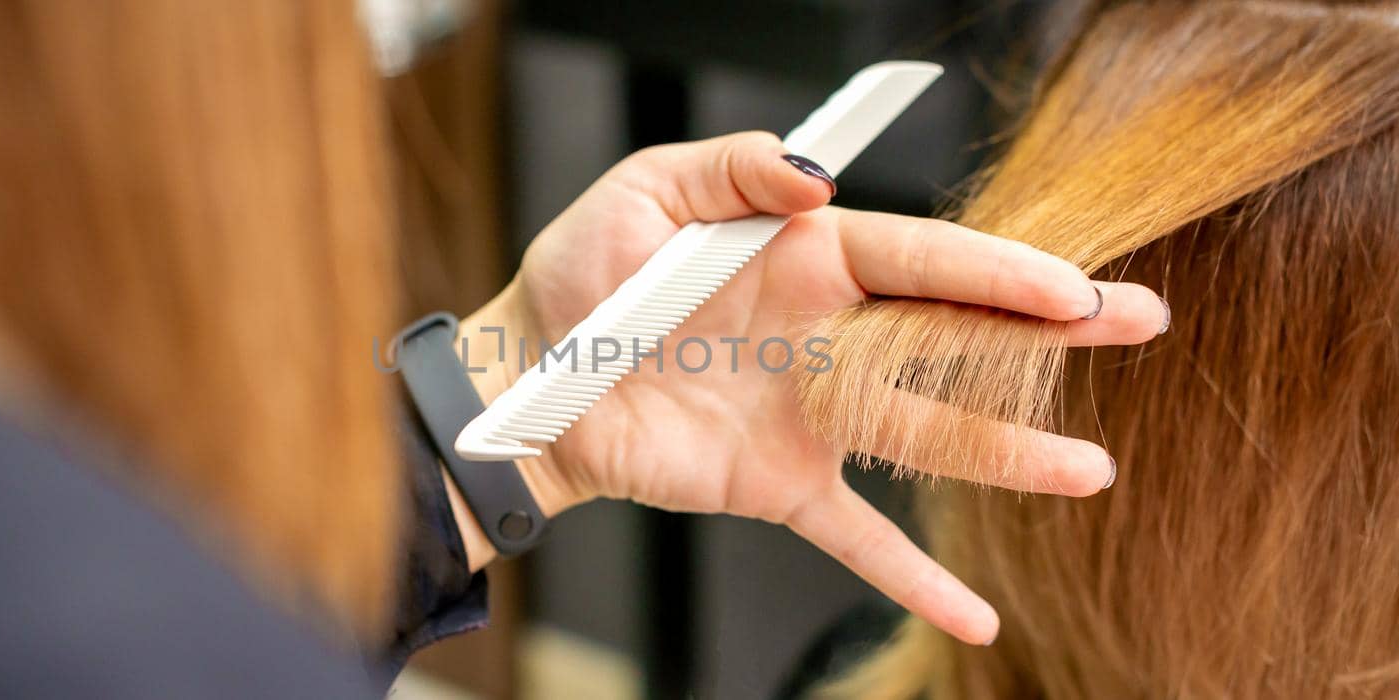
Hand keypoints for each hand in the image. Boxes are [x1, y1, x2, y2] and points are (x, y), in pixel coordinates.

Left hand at [452, 132, 1166, 644]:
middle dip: (1051, 330)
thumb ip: (733, 171)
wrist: (527, 381)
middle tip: (1143, 323)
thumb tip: (818, 176)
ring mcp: (813, 415)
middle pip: (958, 332)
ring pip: (929, 434)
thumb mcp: (644, 196)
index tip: (1075, 286)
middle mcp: (828, 335)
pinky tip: (976, 617)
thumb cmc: (581, 278)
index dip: (1001, 271)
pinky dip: (915, 579)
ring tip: (1089, 471)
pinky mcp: (780, 483)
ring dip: (1009, 454)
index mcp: (807, 258)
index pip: (925, 259)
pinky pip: (857, 536)